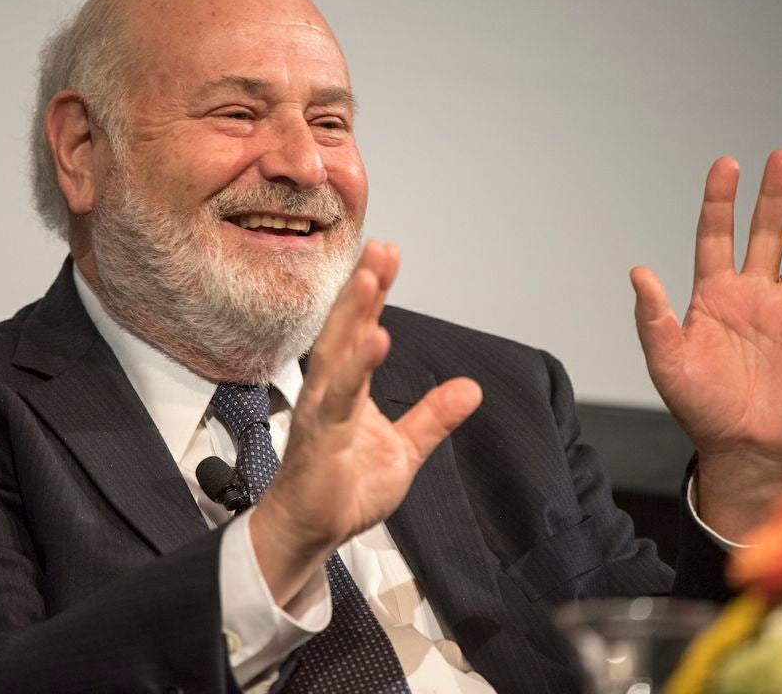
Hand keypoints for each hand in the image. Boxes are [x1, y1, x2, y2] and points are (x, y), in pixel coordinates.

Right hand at [251, 240, 481, 602]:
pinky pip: (339, 398)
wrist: (311, 533)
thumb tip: (470, 388)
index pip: (362, 330)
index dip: (374, 294)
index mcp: (348, 388)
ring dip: (354, 314)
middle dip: (362, 288)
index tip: (386, 255)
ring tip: (371, 279)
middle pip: (346, 330)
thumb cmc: (345, 489)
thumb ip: (433, 416)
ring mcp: (322, 412)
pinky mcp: (320, 438)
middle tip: (380, 248)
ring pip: (337, 354)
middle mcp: (331, 391)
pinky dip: (357, 368)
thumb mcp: (404, 449)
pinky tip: (375, 340)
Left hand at [630, 150, 781, 537]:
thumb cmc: (699, 407)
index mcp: (711, 295)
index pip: (715, 235)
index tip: (726, 164)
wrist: (745, 446)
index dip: (719, 200)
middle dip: (771, 196)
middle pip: (762, 232)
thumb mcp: (666, 362)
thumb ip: (652, 317)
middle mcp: (750, 294)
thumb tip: (637, 272)